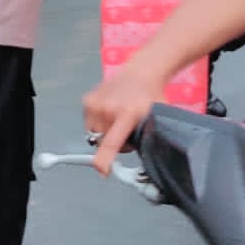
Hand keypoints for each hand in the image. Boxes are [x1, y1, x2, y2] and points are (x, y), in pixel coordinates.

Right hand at [83, 61, 167, 175]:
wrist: (141, 73)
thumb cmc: (150, 97)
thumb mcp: (156, 120)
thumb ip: (150, 139)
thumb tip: (147, 160)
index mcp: (127, 114)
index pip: (111, 142)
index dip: (105, 160)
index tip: (103, 170)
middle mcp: (108, 108)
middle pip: (101, 142)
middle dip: (111, 144)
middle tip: (125, 133)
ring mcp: (96, 103)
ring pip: (93, 134)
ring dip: (104, 134)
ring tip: (117, 121)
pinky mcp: (87, 100)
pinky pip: (88, 123)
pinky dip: (98, 123)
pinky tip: (110, 113)